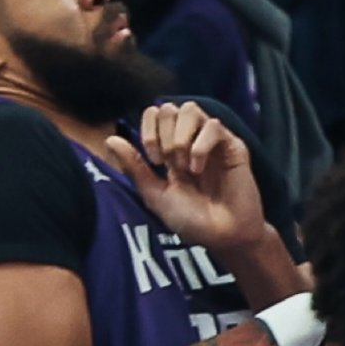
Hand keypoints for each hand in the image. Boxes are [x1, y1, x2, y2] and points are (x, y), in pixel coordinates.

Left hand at [119, 104, 269, 253]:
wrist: (223, 237)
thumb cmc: (191, 221)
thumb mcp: (155, 195)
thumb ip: (135, 167)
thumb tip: (110, 139)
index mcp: (170, 149)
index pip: (154, 114)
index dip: (148, 129)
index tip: (154, 160)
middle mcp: (191, 140)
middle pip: (170, 108)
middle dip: (164, 135)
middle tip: (170, 164)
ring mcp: (212, 141)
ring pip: (191, 109)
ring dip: (181, 137)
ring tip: (185, 165)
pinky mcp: (233, 145)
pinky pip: (213, 126)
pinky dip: (200, 146)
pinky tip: (200, 167)